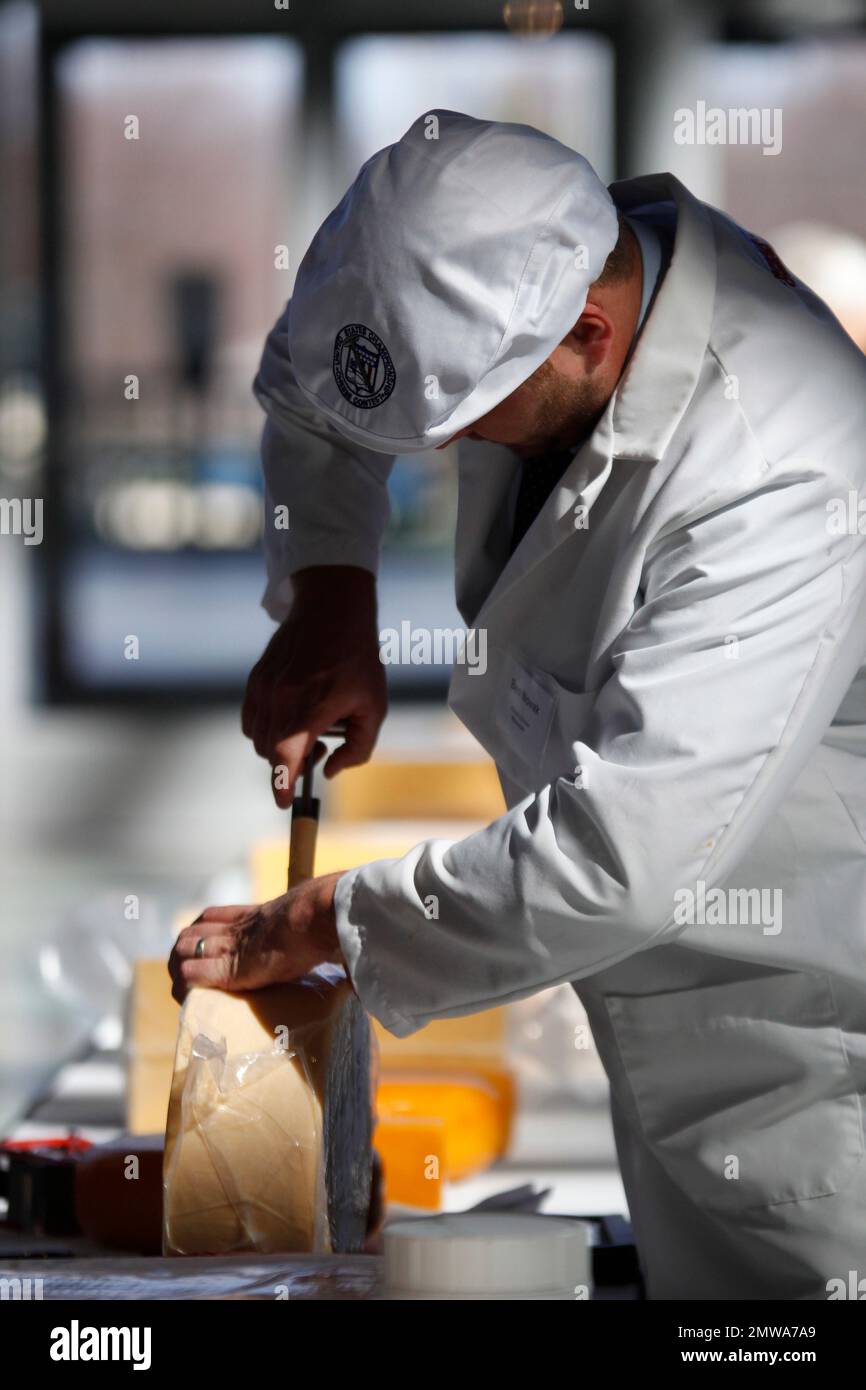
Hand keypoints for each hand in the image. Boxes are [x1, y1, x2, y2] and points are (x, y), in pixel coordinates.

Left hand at [168, 872, 344, 1003]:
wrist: (319, 916)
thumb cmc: (328, 921)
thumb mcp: (321, 930)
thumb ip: (330, 948)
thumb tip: (360, 974)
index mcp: (254, 915)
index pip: (213, 915)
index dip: (203, 928)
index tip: (201, 943)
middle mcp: (237, 927)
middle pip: (192, 931)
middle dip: (183, 950)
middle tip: (185, 970)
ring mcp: (231, 945)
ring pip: (183, 949)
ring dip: (178, 967)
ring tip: (182, 988)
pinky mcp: (230, 967)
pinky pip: (192, 975)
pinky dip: (185, 986)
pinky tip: (187, 997)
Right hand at [242, 566, 386, 807]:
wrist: (331, 611)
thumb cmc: (358, 660)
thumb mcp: (374, 706)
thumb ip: (357, 748)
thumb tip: (330, 771)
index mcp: (311, 707)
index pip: (285, 757)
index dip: (281, 785)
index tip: (284, 802)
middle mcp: (281, 698)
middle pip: (270, 753)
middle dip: (290, 765)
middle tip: (320, 752)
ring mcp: (264, 688)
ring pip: (258, 738)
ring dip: (278, 748)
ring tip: (307, 732)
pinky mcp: (256, 679)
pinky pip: (252, 720)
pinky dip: (266, 730)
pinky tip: (290, 719)